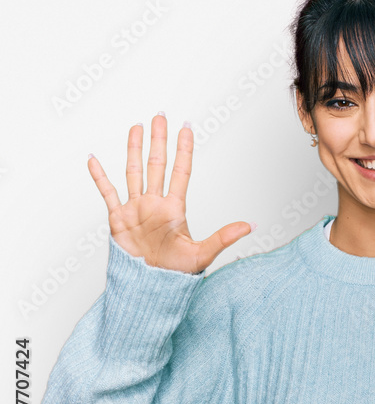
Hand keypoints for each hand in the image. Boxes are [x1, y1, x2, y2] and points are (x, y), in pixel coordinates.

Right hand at [87, 112, 252, 273]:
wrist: (150, 287)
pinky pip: (107, 193)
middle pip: (157, 164)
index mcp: (175, 208)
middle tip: (160, 116)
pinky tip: (94, 159)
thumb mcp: (203, 254)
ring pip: (134, 172)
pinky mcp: (118, 219)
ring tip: (135, 127)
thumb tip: (251, 226)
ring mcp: (136, 209)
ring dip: (133, 149)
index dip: (184, 149)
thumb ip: (224, 237)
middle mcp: (155, 204)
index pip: (181, 171)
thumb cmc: (176, 273)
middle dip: (159, 140)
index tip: (187, 128)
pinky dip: (100, 176)